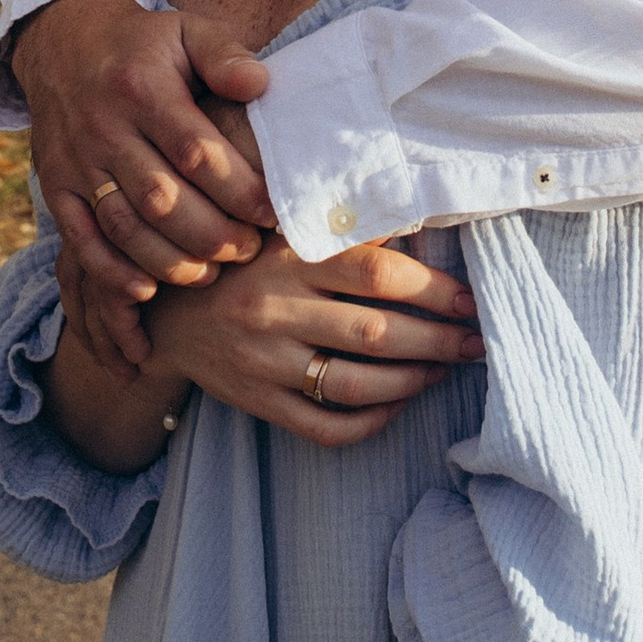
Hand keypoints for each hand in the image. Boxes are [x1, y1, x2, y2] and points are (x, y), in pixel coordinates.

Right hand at [17, 0, 276, 290]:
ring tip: (212, 272)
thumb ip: (225, 55)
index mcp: (142, 87)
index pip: (196, 152)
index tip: (272, 213)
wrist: (62, 45)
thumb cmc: (143, 45)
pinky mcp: (56, 187)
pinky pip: (81, 241)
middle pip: (161, 200)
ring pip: (124, 228)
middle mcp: (103, 127)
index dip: (239, 190)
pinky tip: (148, 290)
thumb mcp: (186, 30)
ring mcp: (75, 161)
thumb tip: (259, 85)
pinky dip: (113, 273)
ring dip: (171, 262)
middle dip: (212, 235)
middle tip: (248, 249)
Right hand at [87, 238, 483, 439]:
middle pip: (375, 332)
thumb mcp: (280, 230)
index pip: (376, 272)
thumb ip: (339, 224)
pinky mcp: (259, 402)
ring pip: (354, 384)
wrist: (166, 314)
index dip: (433, 287)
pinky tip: (396, 404)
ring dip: (411, 381)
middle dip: (438, 340)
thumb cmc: (242, 264)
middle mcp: (276, 309)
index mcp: (289, 257)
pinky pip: (324, 427)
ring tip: (442, 370)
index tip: (468, 299)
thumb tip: (418, 214)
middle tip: (476, 343)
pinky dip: (370, 421)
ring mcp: (266, 362)